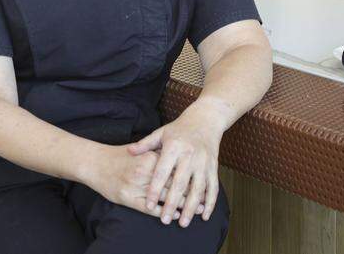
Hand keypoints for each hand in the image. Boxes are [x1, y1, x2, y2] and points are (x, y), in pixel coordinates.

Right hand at [86, 145, 204, 220]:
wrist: (94, 163)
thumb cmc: (118, 156)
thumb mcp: (140, 150)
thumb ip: (157, 153)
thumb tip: (178, 158)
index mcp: (149, 158)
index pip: (176, 170)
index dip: (190, 179)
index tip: (202, 184)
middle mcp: (144, 172)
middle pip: (173, 185)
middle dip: (190, 195)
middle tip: (204, 203)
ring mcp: (136, 186)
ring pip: (164, 198)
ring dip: (181, 206)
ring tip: (194, 211)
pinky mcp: (128, 198)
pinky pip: (150, 208)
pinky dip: (164, 212)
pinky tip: (174, 215)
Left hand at [128, 105, 224, 226]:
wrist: (206, 120)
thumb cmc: (179, 129)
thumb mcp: (160, 133)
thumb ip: (145, 144)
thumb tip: (129, 151)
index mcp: (174, 148)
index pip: (162, 172)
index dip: (155, 189)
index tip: (149, 205)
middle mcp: (189, 156)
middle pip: (180, 184)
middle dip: (172, 204)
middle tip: (164, 220)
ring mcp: (203, 163)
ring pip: (198, 189)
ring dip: (191, 208)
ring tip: (182, 223)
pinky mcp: (214, 167)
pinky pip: (213, 188)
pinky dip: (210, 203)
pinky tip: (204, 216)